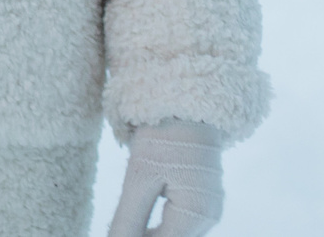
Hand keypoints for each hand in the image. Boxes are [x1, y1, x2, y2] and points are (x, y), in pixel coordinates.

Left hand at [105, 120, 223, 236]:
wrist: (188, 101)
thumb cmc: (164, 134)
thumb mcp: (139, 177)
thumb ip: (128, 220)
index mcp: (195, 215)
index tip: (115, 231)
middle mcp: (208, 217)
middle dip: (143, 235)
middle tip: (119, 223)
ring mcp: (208, 207)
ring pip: (173, 233)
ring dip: (151, 231)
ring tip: (128, 216)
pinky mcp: (203, 197)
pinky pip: (179, 220)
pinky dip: (160, 221)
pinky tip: (143, 208)